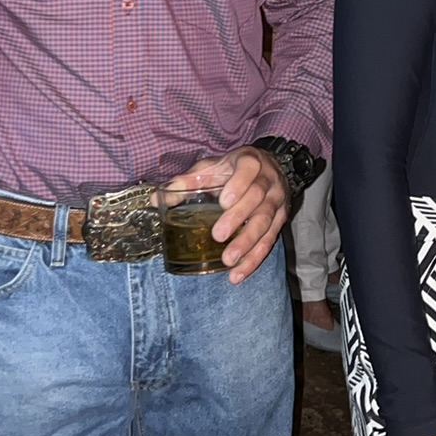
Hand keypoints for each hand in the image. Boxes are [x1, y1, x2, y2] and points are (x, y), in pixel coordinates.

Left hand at [169, 146, 287, 284]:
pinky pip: (269, 241)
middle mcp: (268, 180)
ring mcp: (276, 201)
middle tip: (218, 236)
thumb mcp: (213, 167)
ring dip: (248, 243)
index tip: (224, 201)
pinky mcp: (280, 220)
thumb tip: (155, 199)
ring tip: (229, 260)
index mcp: (250, 162)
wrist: (271, 169)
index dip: (239, 184)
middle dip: (238, 218)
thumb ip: (188, 180)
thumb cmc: (234, 170)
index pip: (249, 168)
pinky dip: (254, 259)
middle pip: (257, 198)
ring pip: (265, 222)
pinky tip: (238, 273)